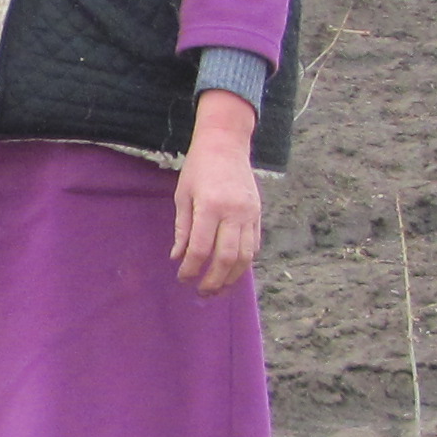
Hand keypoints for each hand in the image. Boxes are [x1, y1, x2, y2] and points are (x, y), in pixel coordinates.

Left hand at [174, 94, 261, 292]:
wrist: (227, 143)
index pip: (200, 248)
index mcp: (210, 206)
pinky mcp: (258, 214)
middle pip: (226, 258)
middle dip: (213, 280)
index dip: (191, 269)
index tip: (183, 278)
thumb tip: (178, 257)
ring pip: (245, 256)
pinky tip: (233, 272)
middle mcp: (233, 212)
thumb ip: (182, 228)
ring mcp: (249, 214)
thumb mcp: (183, 195)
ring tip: (219, 290)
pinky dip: (244, 263)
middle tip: (202, 293)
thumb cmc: (199, 167)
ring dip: (232, 278)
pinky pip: (254, 245)